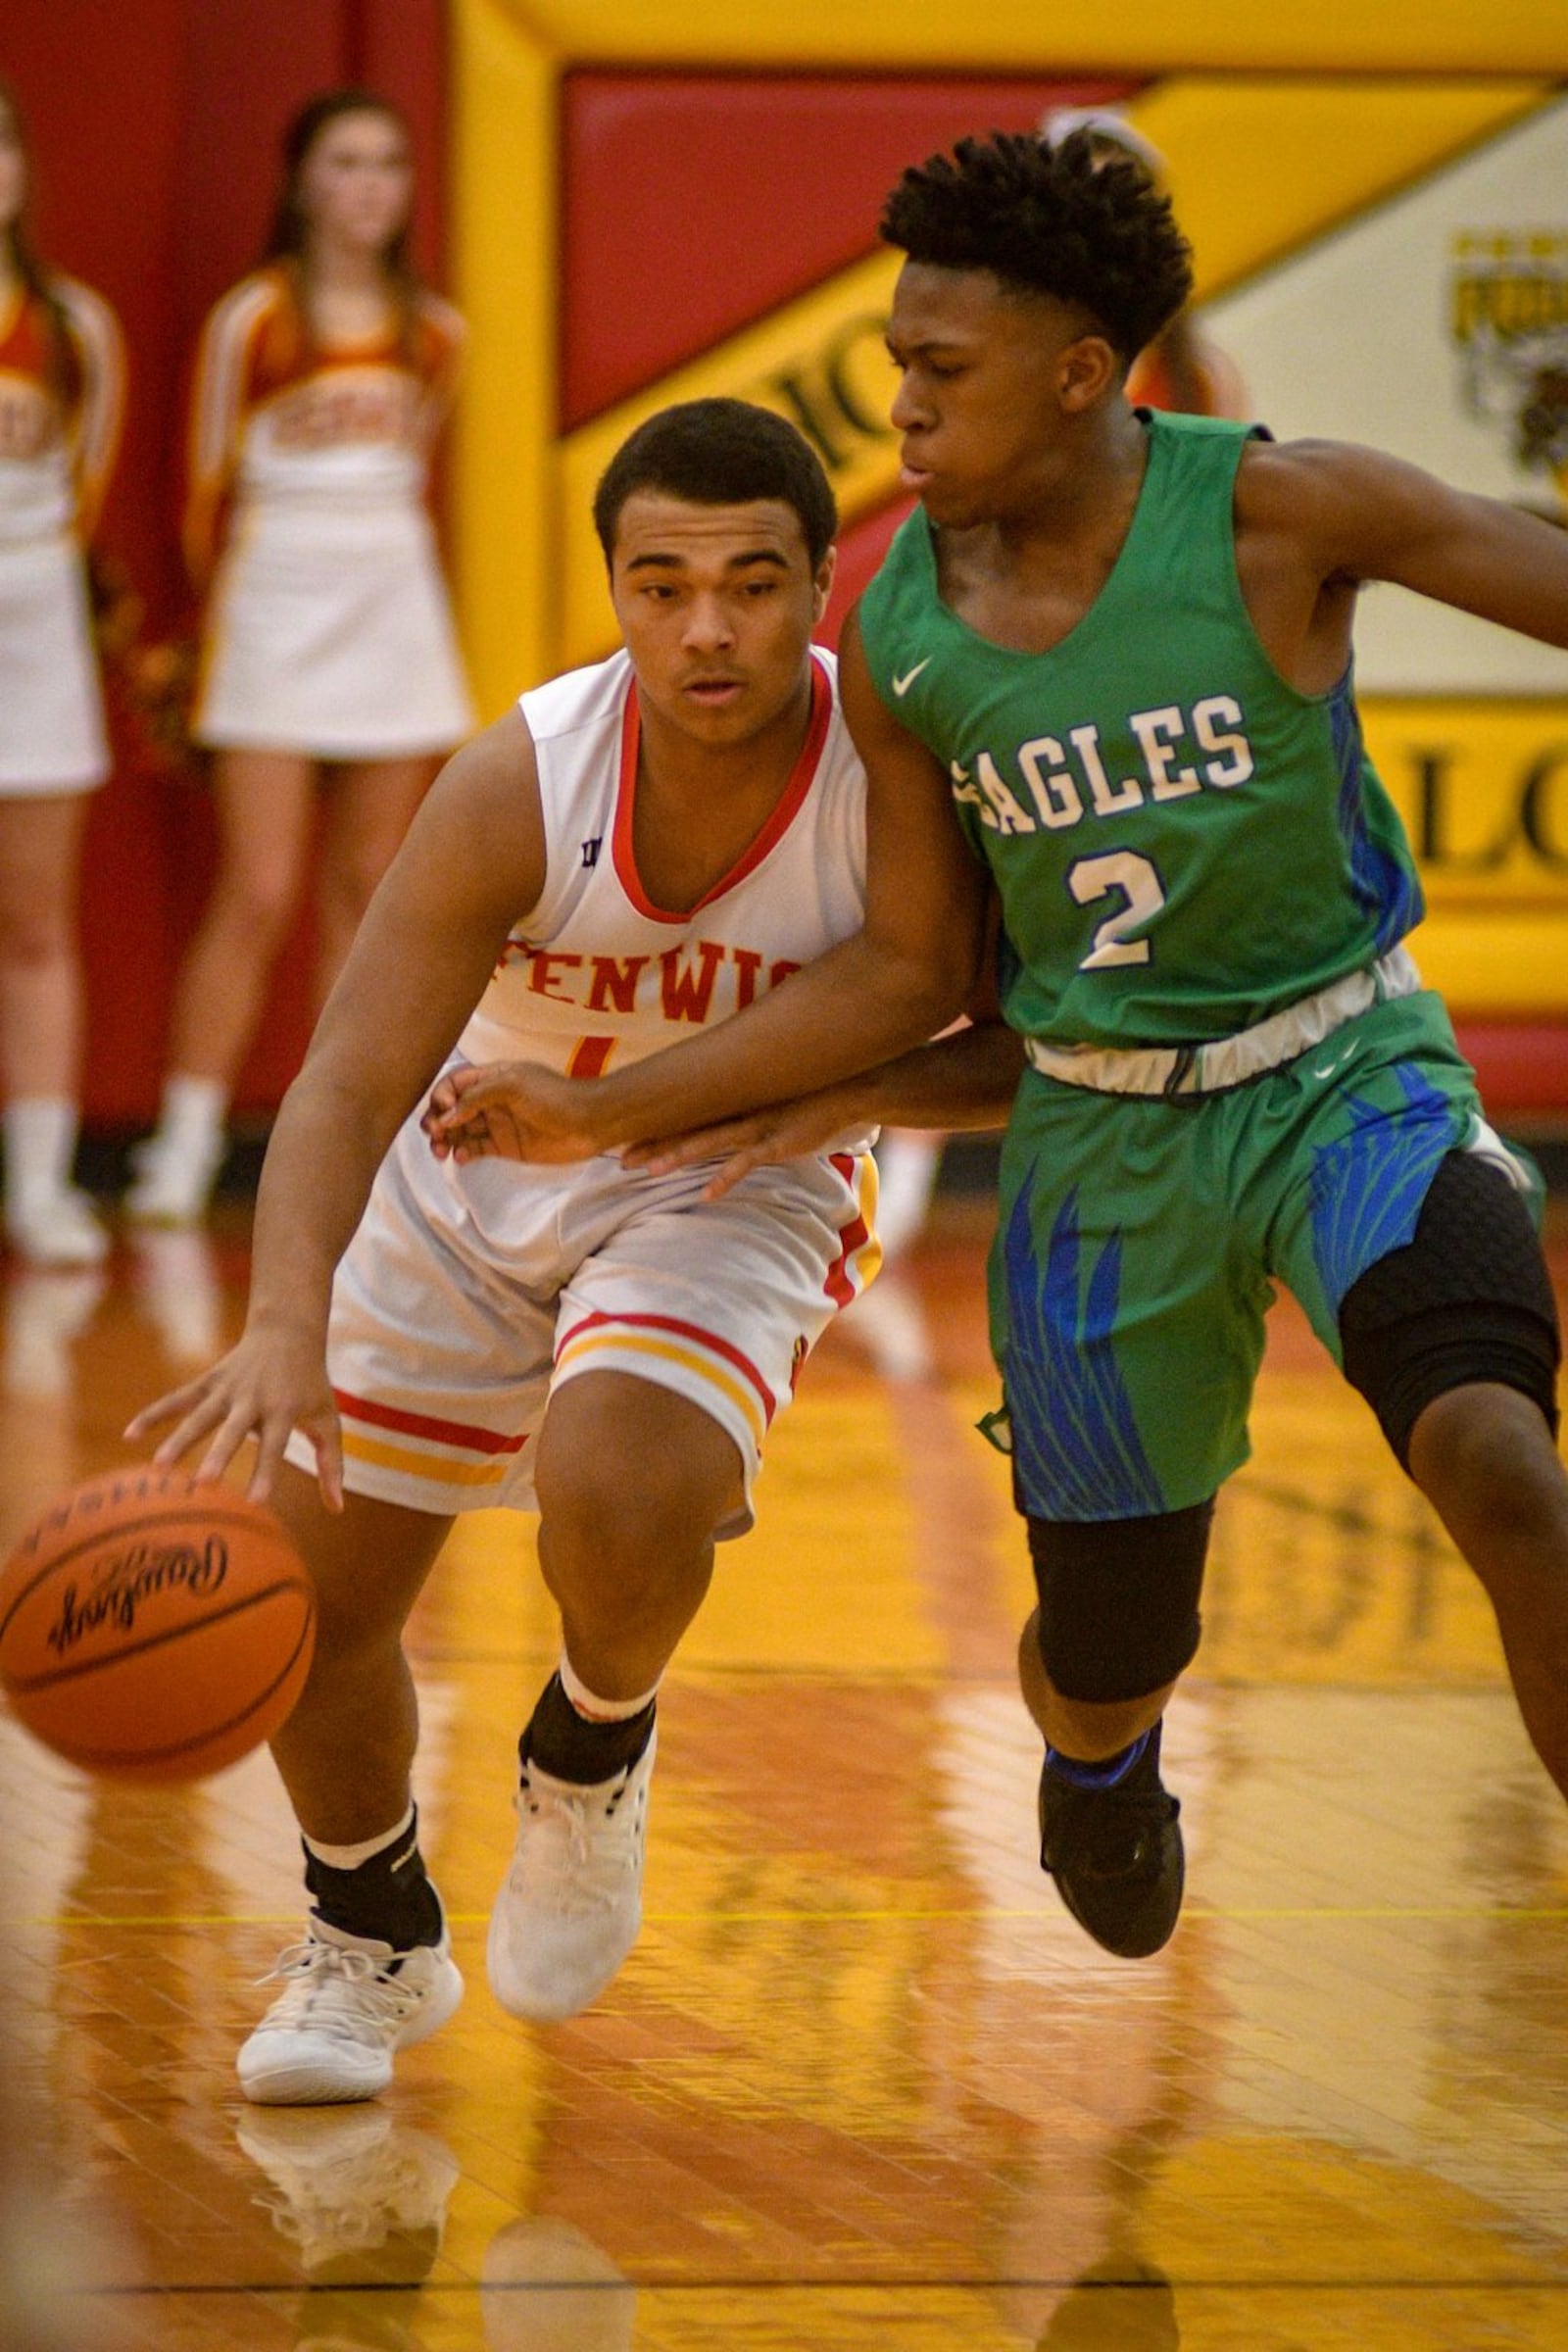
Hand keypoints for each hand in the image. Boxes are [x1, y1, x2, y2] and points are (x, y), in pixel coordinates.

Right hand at [123, 1320, 342, 1509]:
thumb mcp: (328, 1419)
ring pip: (199, 1415)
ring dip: (178, 1439)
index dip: (265, 1472)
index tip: (256, 1502)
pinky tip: (129, 1434)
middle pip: (233, 1430)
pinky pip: (177, 1399)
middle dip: (219, 1455)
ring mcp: (227, 1388)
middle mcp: (253, 1398)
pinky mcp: (208, 1382)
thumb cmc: (310, 1385)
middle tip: (205, 1483)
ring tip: (158, 1468)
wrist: (287, 1331)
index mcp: (284, 1409)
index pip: (275, 1446)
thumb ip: (331, 1464)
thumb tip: (336, 1509)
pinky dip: (153, 1414)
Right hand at [422, 1060, 611, 1164]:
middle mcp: (491, 1099)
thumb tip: (446, 1117)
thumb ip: (477, 1096)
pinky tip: (461, 1159)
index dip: (441, 1096)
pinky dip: (464, 1154)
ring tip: (440, 1152)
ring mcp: (497, 1124)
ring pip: (460, 1131)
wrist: (589, 1123)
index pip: (454, 1083)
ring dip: (445, 1140)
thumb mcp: (513, 1085)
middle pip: (451, 1109)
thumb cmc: (554, 1097)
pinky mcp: (505, 1147)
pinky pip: (476, 1149)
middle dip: (437, 1121)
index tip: (443, 1112)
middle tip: (432, 1135)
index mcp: (492, 1077)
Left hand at [626, 1091, 866, 1200]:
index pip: (687, 1118)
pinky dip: (725, 1178)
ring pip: (709, 1143)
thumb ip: (748, 1110)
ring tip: (649, 1171)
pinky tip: (706, 1194)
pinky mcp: (778, 1142)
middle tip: (621, 1160)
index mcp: (734, 1105)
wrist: (848, 1088)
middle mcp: (738, 1113)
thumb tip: (729, 1121)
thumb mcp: (771, 1101)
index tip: (626, 1141)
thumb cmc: (810, 1096)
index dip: (656, 1130)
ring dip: (678, 1156)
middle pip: (687, 1131)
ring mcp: (757, 1127)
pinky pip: (746, 1163)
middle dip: (653, 1145)